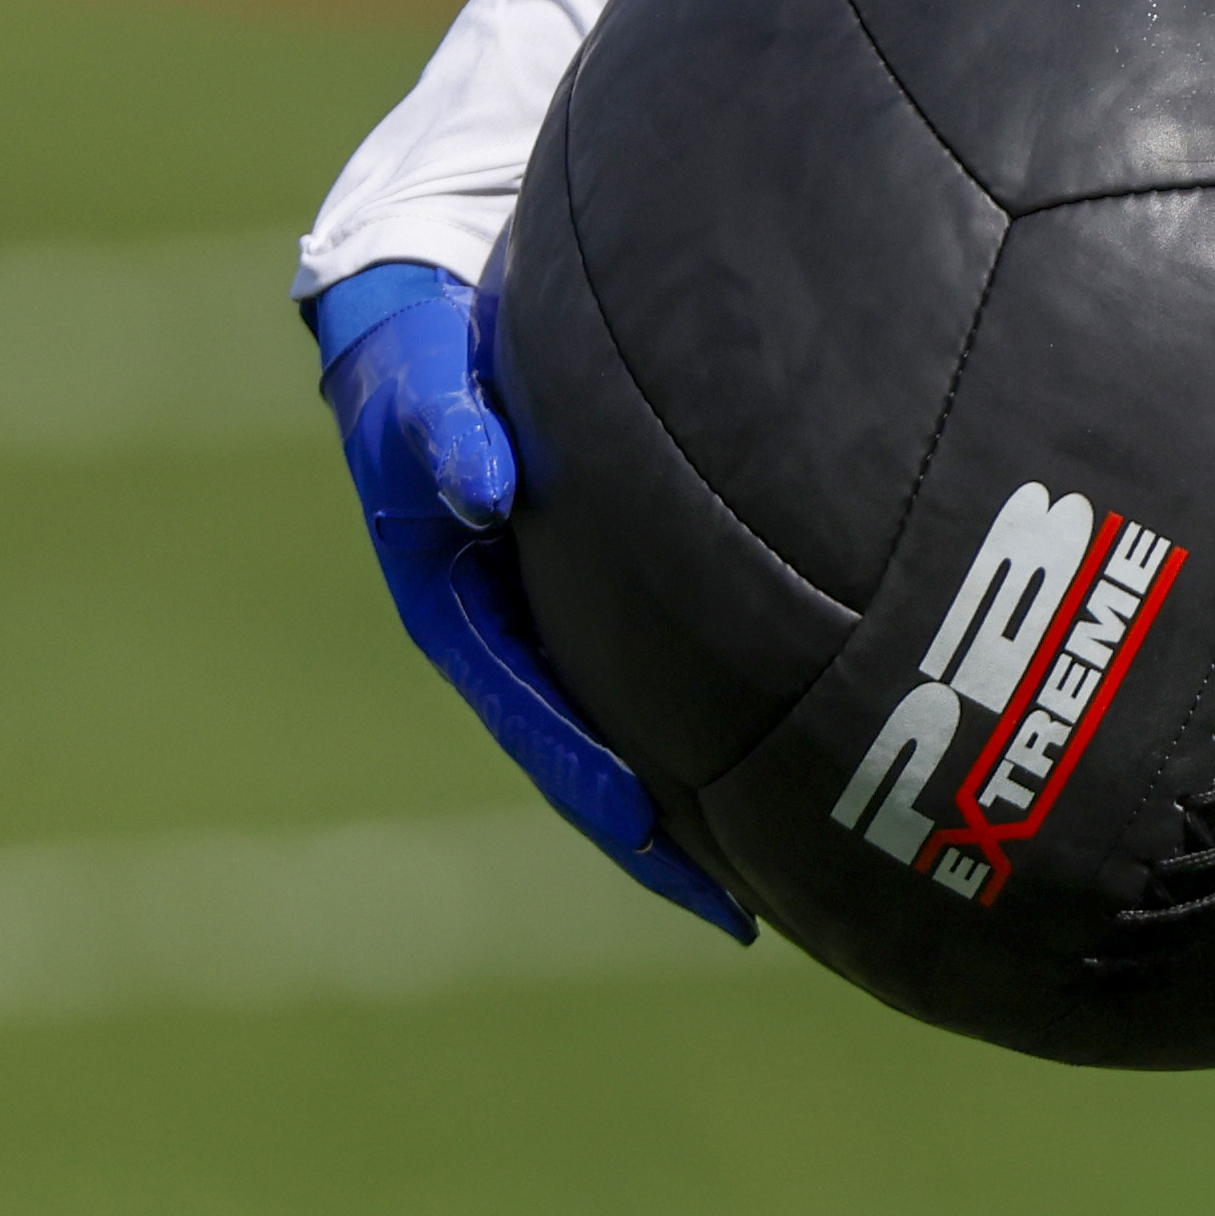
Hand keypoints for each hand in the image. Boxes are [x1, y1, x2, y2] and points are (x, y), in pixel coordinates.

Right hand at [309, 261, 755, 939]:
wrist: (432, 307)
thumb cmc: (418, 351)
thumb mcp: (415, 385)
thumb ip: (441, 428)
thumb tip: (482, 488)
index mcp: (460, 608)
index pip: (531, 714)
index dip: (585, 777)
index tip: (645, 832)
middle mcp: (517, 625)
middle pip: (590, 748)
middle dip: (653, 832)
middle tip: (733, 908)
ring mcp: (567, 606)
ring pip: (639, 715)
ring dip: (695, 789)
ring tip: (779, 866)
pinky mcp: (619, 574)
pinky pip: (673, 652)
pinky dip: (721, 701)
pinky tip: (799, 735)